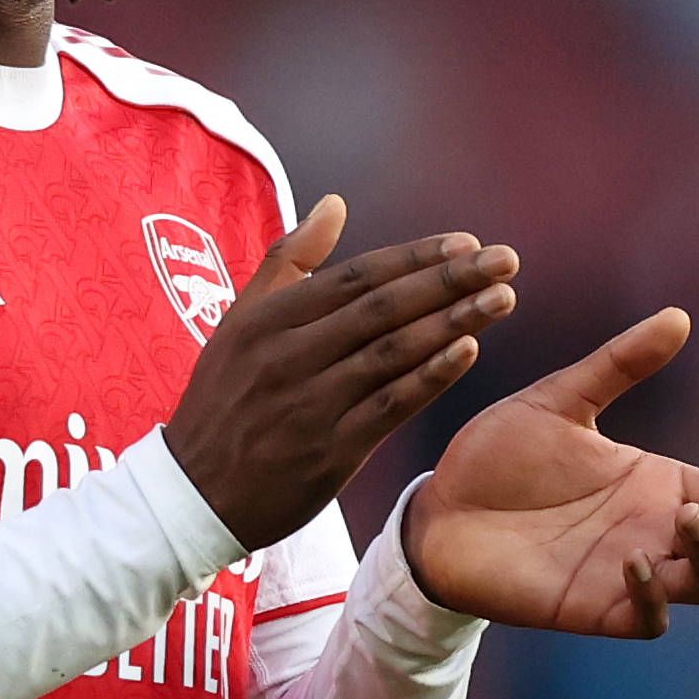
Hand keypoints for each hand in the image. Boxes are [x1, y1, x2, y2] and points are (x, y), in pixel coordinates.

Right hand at [161, 201, 517, 546]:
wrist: (193, 494)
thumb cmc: (223, 400)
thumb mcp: (240, 323)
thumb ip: (288, 262)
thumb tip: (334, 204)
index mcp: (268, 320)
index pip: (356, 277)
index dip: (414, 258)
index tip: (466, 243)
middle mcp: (289, 356)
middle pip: (382, 308)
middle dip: (449, 281)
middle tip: (505, 260)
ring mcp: (310, 405)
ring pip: (392, 354)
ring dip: (453, 322)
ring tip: (502, 298)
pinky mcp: (329, 452)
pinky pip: (389, 407)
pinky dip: (431, 377)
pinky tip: (470, 350)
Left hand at [399, 309, 698, 640]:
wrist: (436, 509)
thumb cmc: (498, 456)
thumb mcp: (561, 400)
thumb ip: (619, 364)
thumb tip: (679, 316)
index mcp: (656, 482)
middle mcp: (651, 530)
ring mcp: (627, 573)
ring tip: (689, 520)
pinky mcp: (593, 608)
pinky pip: (650, 621)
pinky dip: (655, 597)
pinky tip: (634, 561)